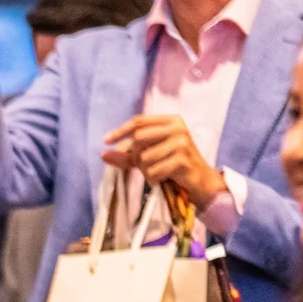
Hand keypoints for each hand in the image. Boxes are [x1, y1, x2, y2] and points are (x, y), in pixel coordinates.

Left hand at [103, 115, 228, 208]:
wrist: (200, 180)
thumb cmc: (173, 165)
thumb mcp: (149, 156)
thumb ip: (127, 155)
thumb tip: (102, 154)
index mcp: (170, 120)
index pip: (139, 121)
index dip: (120, 131)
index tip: (106, 141)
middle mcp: (177, 128)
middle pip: (139, 139)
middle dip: (137, 156)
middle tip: (146, 165)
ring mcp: (181, 143)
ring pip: (145, 158)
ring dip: (146, 170)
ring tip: (158, 172)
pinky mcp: (182, 160)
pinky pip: (154, 171)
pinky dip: (154, 178)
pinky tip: (164, 178)